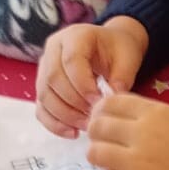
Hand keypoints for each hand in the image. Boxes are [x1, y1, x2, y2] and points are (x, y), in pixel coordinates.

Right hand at [35, 17, 148, 138]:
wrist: (109, 46)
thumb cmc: (119, 50)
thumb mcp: (128, 58)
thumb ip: (122, 77)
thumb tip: (112, 100)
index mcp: (75, 36)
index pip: (71, 61)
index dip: (83, 85)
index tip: (100, 102)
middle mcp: (53, 48)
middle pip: (53, 79)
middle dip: (73, 103)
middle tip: (94, 118)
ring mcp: (44, 67)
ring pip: (44, 95)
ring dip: (64, 116)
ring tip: (86, 126)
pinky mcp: (43, 85)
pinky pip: (41, 107)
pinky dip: (54, 123)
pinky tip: (72, 133)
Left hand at [86, 94, 168, 169]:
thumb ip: (148, 115)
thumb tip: (117, 117)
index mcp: (154, 113)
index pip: (110, 103)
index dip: (101, 112)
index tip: (105, 122)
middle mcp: (141, 134)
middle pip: (97, 127)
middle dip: (96, 136)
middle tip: (106, 145)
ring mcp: (137, 163)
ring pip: (94, 154)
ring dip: (99, 159)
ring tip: (112, 165)